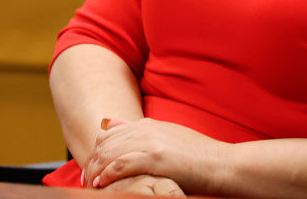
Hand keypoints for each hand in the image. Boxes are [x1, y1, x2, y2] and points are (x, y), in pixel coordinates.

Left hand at [83, 117, 228, 193]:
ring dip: (96, 169)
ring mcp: (151, 142)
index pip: (109, 133)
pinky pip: (122, 164)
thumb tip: (112, 123)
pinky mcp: (156, 157)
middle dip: (92, 162)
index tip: (91, 168)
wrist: (221, 164)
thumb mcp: (168, 136)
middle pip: (105, 143)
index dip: (96, 151)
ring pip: (110, 152)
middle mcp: (146, 129)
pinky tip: (102, 183)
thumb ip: (141, 131)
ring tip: (91, 183)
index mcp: (149, 124)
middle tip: (86, 179)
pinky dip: (108, 174)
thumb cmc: (198, 156)